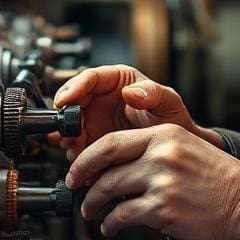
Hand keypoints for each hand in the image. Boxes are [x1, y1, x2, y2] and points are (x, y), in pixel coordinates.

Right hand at [51, 64, 224, 159]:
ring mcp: (96, 120)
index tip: (65, 100)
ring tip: (76, 150)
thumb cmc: (174, 120)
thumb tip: (131, 91)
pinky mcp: (93, 141)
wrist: (174, 149)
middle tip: (68, 132)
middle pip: (73, 102)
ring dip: (69, 138)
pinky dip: (76, 154)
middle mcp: (102, 98)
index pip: (90, 77)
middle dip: (67, 117)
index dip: (74, 87)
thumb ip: (153, 93)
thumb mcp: (168, 103)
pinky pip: (77, 146)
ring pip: (71, 126)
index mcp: (118, 80)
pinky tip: (82, 161)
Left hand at [65, 123, 239, 239]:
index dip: (88, 156)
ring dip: (94, 204)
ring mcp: (163, 181)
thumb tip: (114, 167)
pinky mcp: (164, 209)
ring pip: (110, 190)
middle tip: (75, 189)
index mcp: (166, 133)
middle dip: (82, 178)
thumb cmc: (220, 180)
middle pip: (106, 163)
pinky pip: (123, 215)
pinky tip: (111, 226)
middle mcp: (163, 153)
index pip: (113, 140)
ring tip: (92, 211)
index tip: (78, 168)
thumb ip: (153, 151)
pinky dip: (111, 223)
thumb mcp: (187, 148)